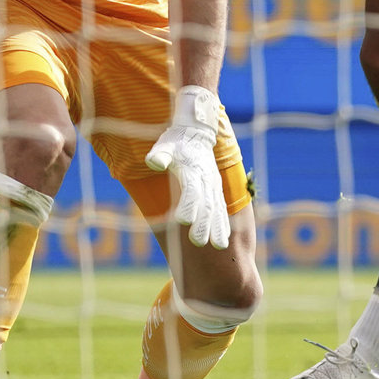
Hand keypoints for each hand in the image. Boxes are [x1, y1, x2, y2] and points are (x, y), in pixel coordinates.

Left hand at [145, 86, 231, 248]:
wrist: (196, 132)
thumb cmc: (176, 141)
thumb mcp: (165, 144)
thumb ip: (160, 154)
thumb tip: (154, 162)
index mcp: (193, 170)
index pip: (191, 190)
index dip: (188, 205)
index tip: (182, 221)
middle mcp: (206, 180)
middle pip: (206, 204)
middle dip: (203, 223)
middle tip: (198, 242)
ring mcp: (213, 186)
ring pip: (218, 209)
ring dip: (218, 228)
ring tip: (218, 246)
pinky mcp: (216, 191)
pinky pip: (222, 210)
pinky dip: (224, 224)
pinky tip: (223, 240)